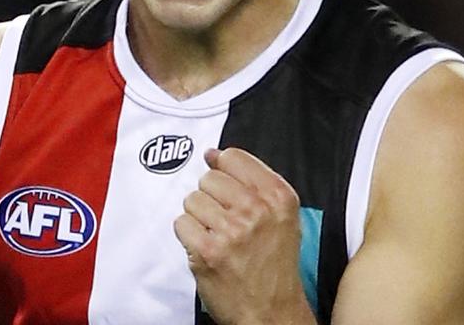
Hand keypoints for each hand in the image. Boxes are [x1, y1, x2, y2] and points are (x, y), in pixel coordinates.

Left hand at [173, 148, 315, 324]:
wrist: (271, 311)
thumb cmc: (275, 266)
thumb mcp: (282, 217)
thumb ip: (253, 181)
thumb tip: (214, 155)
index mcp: (278, 197)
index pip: (234, 158)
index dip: (221, 168)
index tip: (221, 182)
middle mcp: (257, 210)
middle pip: (209, 178)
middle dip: (211, 198)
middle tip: (224, 221)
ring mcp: (232, 230)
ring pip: (192, 200)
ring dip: (199, 218)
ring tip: (217, 237)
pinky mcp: (208, 250)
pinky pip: (181, 223)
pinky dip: (189, 236)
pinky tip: (206, 248)